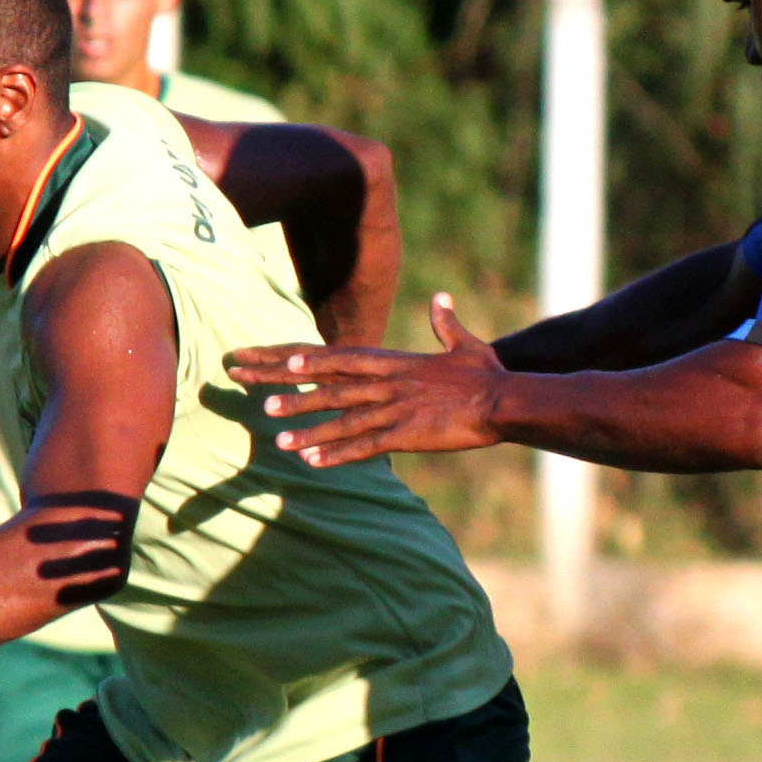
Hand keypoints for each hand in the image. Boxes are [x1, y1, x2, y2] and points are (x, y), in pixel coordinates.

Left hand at [225, 294, 506, 468]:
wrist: (505, 401)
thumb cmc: (487, 375)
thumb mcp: (465, 345)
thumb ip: (446, 323)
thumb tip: (442, 298)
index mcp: (397, 362)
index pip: (343, 358)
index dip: (311, 360)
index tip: (281, 361)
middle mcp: (389, 383)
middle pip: (330, 386)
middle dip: (292, 392)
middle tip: (257, 397)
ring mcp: (396, 409)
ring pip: (342, 419)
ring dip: (309, 429)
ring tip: (276, 439)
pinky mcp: (408, 435)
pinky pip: (366, 447)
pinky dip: (338, 455)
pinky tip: (314, 463)